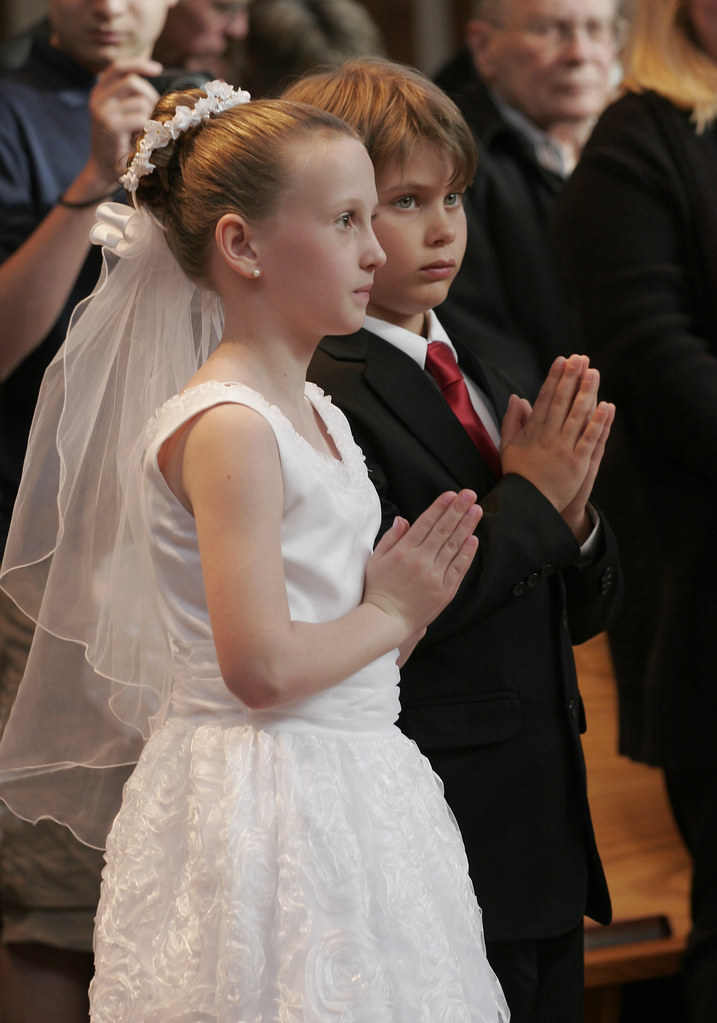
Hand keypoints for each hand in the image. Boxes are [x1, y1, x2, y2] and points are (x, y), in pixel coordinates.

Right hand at [86, 59, 162, 191]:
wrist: (103, 171)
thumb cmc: (120, 144)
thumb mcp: (122, 115)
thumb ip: (132, 98)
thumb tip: (158, 81)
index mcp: (99, 92)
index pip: (119, 67)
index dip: (139, 65)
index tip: (158, 69)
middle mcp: (98, 98)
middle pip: (132, 82)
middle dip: (150, 96)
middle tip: (154, 115)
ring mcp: (103, 111)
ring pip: (140, 101)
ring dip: (149, 116)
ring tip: (143, 132)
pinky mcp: (111, 126)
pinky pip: (140, 118)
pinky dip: (147, 129)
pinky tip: (140, 140)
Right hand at [364, 490, 480, 633]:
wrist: (386, 620)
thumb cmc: (378, 590)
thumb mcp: (376, 560)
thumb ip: (391, 538)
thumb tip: (403, 520)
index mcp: (404, 552)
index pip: (425, 523)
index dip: (440, 507)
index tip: (451, 494)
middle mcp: (421, 561)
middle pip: (443, 530)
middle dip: (458, 510)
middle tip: (470, 495)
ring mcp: (435, 576)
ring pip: (454, 546)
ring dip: (466, 526)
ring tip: (476, 510)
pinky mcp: (444, 591)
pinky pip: (458, 568)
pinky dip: (467, 552)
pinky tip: (473, 538)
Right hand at [501, 355, 613, 533]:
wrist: (529, 503)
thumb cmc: (518, 474)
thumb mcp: (507, 446)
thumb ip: (512, 421)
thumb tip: (516, 397)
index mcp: (532, 431)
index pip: (544, 398)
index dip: (554, 378)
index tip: (562, 361)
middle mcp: (548, 436)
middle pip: (562, 402)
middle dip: (571, 378)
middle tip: (580, 358)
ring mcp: (564, 449)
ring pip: (577, 415)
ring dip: (586, 392)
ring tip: (594, 373)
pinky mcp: (577, 462)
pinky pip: (590, 438)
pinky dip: (598, 422)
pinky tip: (606, 405)